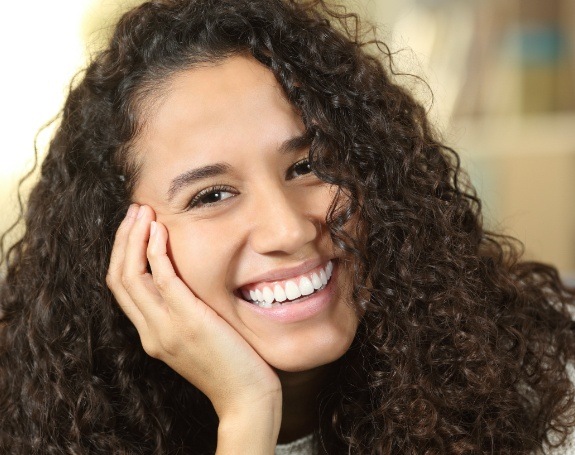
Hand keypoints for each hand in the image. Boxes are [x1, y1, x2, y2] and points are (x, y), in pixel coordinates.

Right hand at [106, 204, 281, 451]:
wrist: (246, 397)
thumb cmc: (231, 365)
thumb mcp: (199, 337)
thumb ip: (185, 313)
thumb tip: (187, 283)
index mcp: (152, 334)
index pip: (122, 288)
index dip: (123, 253)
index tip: (133, 227)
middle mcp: (151, 331)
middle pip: (118, 277)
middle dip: (122, 239)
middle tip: (134, 210)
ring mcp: (165, 328)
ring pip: (130, 275)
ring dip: (133, 238)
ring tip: (143, 211)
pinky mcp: (187, 322)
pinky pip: (162, 279)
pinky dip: (155, 252)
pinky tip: (160, 231)